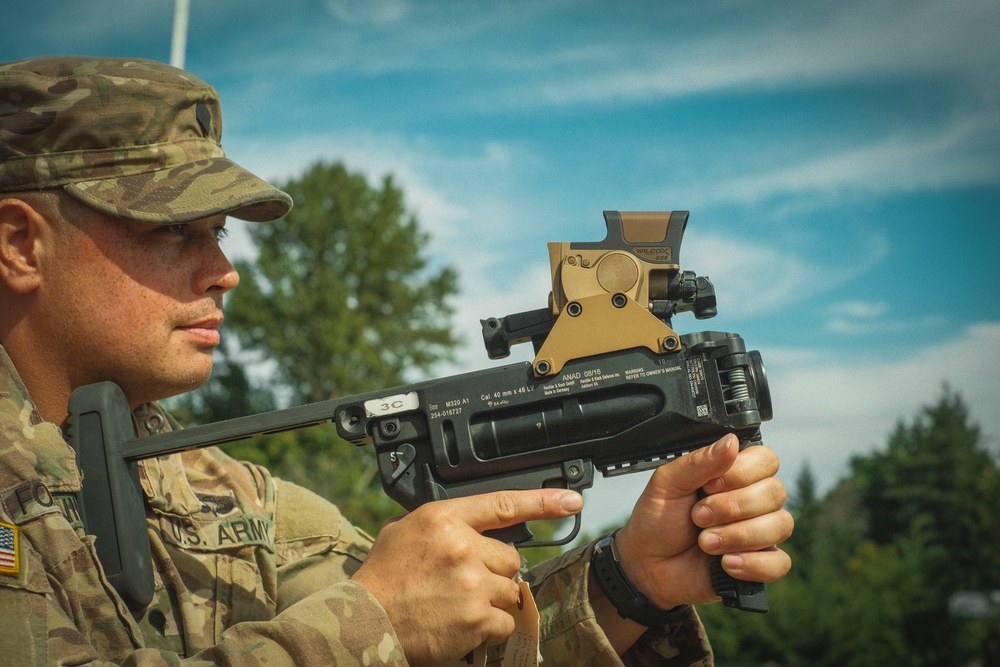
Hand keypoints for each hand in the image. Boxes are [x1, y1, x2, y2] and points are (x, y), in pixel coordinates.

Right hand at [352, 488, 583, 665]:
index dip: (543, 501)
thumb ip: (442, 524)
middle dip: (494, 571)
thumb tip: (469, 526)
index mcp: (445, 519)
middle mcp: (463, 547)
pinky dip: (490, 627)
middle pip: (510, 558)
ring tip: (459, 604)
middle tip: (464, 582)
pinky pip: (505, 621)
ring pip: (510, 590)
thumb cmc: (382, 578)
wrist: (365, 622)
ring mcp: (473, 583)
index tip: (572, 500)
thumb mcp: (404, 531)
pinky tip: (463, 624)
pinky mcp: (478, 617)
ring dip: (492, 599)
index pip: (504, 504)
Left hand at [614, 434, 792, 611]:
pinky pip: (780, 562)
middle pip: (775, 492)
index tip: (709, 486)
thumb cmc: (657, 520)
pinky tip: (725, 564)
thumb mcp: (668, 484)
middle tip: (698, 516)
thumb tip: (731, 442)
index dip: (742, 473)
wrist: (647, 565)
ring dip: (739, 536)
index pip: (766, 460)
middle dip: (733, 507)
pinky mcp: (761, 565)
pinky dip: (752, 564)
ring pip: (781, 525)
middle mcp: (753, 501)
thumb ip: (699, 462)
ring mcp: (760, 533)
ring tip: (705, 542)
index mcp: (734, 475)